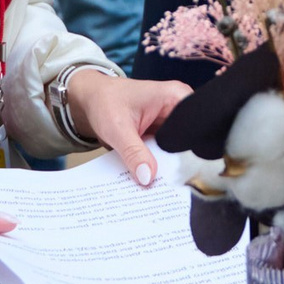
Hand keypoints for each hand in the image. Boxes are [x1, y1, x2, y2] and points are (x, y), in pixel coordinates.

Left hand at [67, 69, 192, 186]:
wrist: (90, 99)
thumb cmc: (104, 101)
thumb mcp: (118, 128)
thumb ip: (134, 153)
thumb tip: (148, 177)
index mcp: (175, 97)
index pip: (193, 128)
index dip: (189, 153)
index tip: (180, 176)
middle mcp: (178, 107)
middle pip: (188, 142)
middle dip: (178, 164)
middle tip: (167, 186)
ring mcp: (171, 121)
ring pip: (177, 151)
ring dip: (166, 166)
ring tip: (158, 184)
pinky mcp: (162, 133)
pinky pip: (165, 153)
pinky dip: (157, 164)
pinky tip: (151, 178)